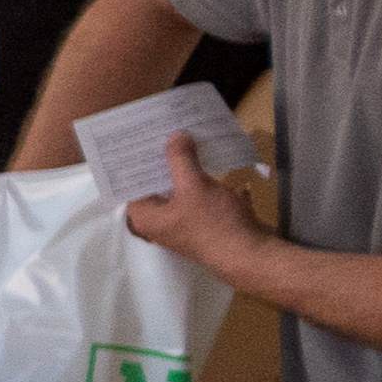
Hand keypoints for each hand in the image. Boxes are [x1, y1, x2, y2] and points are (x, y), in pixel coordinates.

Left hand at [125, 133, 276, 271]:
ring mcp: (181, 222)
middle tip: (164, 128)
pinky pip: (197, 193)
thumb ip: (180, 160)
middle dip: (162, 158)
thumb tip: (174, 135)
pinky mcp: (202, 221)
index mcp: (144, 216)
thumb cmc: (213, 221)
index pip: (131, 183)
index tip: (139, 136)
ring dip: (184, 166)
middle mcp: (158, 221)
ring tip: (186, 136)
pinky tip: (207, 156)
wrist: (250, 253)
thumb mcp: (193, 186)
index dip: (136, 160)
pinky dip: (201, 177)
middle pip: (155, 184)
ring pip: (178, 187)